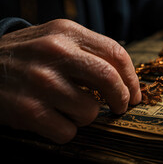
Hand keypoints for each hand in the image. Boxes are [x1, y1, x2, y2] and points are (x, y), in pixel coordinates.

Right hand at [0, 19, 140, 142]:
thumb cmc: (28, 55)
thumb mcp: (56, 38)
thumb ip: (89, 50)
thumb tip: (125, 77)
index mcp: (67, 32)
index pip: (116, 53)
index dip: (132, 78)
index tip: (134, 93)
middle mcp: (55, 52)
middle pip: (109, 80)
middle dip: (122, 98)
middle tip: (120, 107)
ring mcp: (41, 81)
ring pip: (90, 111)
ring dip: (86, 116)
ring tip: (69, 108)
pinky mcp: (28, 110)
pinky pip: (68, 131)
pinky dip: (66, 130)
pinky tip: (53, 119)